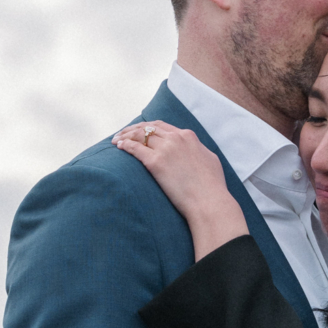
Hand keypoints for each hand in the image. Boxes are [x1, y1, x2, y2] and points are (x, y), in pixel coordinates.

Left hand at [113, 120, 248, 258]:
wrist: (208, 201)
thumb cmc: (212, 186)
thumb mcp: (209, 160)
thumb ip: (198, 150)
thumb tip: (194, 150)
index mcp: (188, 136)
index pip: (162, 126)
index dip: (147, 128)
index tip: (139, 132)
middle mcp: (176, 138)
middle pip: (148, 128)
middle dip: (133, 129)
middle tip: (122, 134)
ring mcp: (165, 149)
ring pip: (139, 135)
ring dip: (125, 136)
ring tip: (116, 141)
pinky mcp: (156, 162)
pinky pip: (135, 148)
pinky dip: (125, 145)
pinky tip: (118, 147)